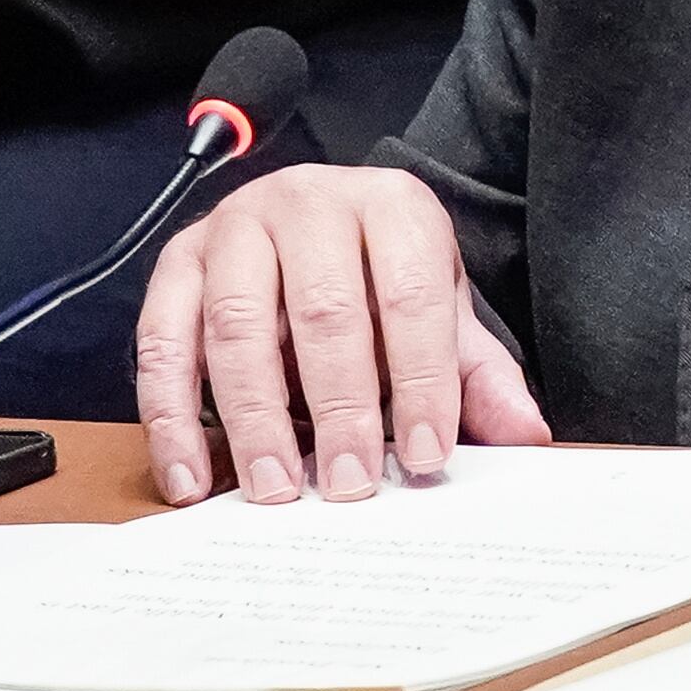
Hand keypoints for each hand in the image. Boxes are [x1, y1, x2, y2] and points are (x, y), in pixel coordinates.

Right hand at [133, 163, 548, 508]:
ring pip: (237, 324)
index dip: (423, 380)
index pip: (410, 294)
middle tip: (350, 485)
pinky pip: (164, 340)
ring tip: (275, 488)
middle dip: (339, 407)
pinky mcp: (179, 261)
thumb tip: (526, 435)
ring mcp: (235, 226)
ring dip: (254, 417)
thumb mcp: (442, 316)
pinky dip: (172, 417)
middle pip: (323, 309)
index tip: (427, 457)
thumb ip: (479, 376)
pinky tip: (193, 477)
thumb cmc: (382, 279)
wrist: (317, 222)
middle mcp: (308, 201)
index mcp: (391, 206)